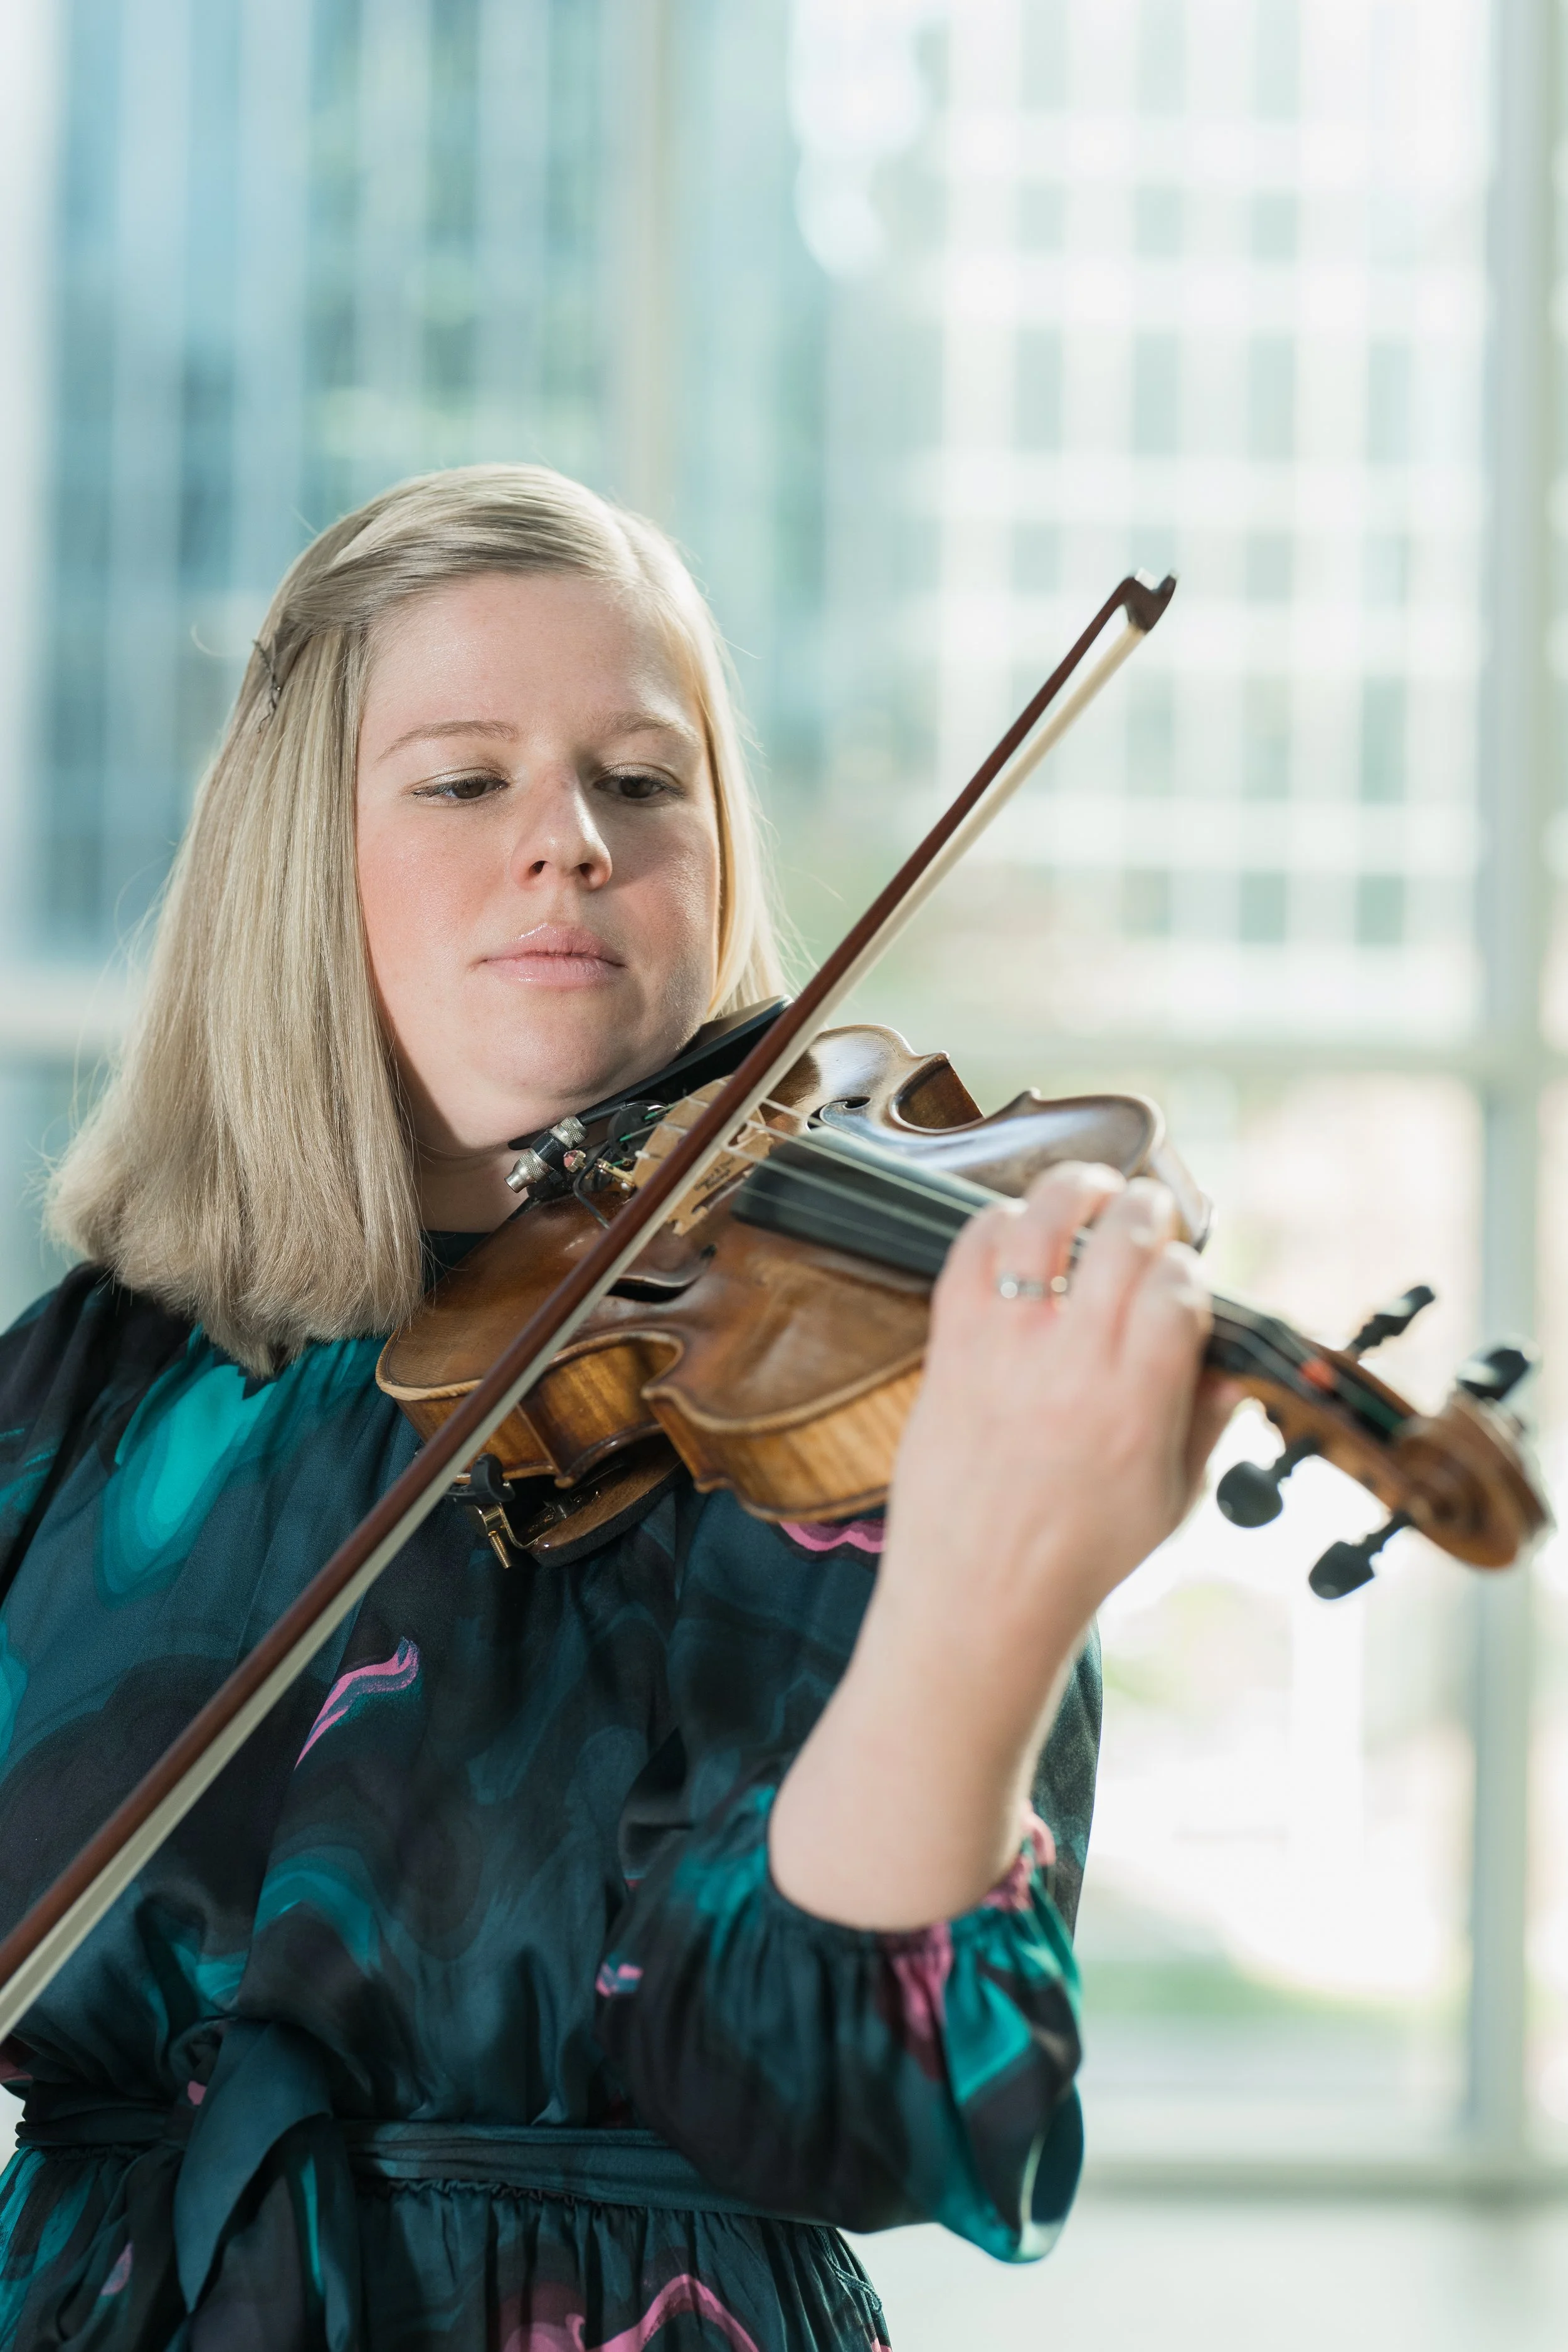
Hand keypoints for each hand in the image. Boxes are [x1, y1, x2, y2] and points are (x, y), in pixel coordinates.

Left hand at [879, 1160, 1230, 1668]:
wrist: (977, 1598)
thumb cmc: (1078, 1556)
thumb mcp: (1173, 1501)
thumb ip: (1207, 1422)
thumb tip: (1235, 1363)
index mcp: (1135, 1406)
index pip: (1177, 1291)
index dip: (1189, 1269)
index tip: (1185, 1277)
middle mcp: (1070, 1369)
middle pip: (1119, 1241)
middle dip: (1148, 1209)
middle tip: (1151, 1211)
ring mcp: (1003, 1352)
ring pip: (1039, 1227)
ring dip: (1073, 1189)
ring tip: (1092, 1188)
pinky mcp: (950, 1350)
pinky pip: (968, 1256)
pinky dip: (996, 1223)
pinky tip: (1019, 1226)